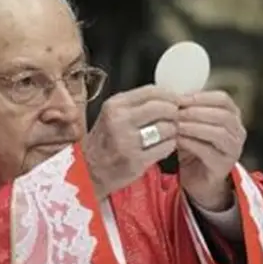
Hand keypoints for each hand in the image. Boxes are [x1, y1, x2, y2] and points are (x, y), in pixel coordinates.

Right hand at [82, 84, 177, 198]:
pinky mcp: (136, 161)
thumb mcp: (111, 115)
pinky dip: (169, 146)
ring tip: (166, 135)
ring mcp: (128, 142)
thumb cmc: (103, 143)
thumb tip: (167, 97)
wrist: (88, 172)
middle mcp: (119, 121)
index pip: (151, 91)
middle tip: (173, 119)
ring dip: (172, 131)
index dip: (169, 95)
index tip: (175, 101)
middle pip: (163, 108)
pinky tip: (162, 147)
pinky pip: (166, 147)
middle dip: (174, 113)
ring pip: (167, 128)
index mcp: (114, 106)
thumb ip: (135, 104)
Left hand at [176, 91, 245, 210]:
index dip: (200, 97)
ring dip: (194, 127)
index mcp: (231, 116)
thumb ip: (185, 111)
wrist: (197, 179)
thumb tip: (169, 94)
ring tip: (175, 126)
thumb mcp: (189, 125)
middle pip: (223, 115)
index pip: (223, 99)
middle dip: (196, 112)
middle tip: (175, 112)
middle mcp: (238, 131)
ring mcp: (234, 149)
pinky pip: (210, 151)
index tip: (179, 98)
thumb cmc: (192, 148)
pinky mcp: (224, 165)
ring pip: (219, 133)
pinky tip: (177, 141)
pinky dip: (192, 144)